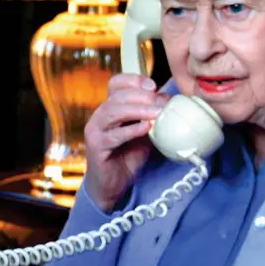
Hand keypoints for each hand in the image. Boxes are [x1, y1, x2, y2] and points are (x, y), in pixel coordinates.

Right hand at [84, 74, 169, 212]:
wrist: (114, 184)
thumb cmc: (128, 156)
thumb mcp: (145, 132)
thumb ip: (153, 117)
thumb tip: (169, 101)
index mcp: (111, 108)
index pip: (116, 84)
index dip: (134, 80)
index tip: (153, 86)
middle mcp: (100, 116)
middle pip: (117, 96)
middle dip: (141, 96)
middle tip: (160, 102)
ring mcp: (95, 130)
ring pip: (113, 112)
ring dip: (137, 110)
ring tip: (156, 113)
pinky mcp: (97, 147)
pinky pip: (113, 135)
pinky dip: (131, 130)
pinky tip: (146, 128)